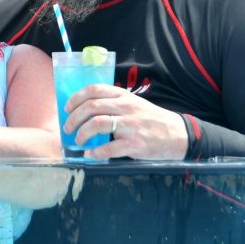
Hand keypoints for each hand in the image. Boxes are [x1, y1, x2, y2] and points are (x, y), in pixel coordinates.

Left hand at [63, 85, 187, 159]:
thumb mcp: (134, 104)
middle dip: (74, 118)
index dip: (76, 98)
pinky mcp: (135, 144)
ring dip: (82, 133)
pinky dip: (95, 152)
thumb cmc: (151, 119)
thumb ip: (114, 104)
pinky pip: (109, 148)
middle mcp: (125, 107)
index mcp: (123, 96)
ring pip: (97, 124)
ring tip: (78, 140)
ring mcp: (130, 125)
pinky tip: (90, 154)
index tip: (67, 107)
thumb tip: (85, 112)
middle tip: (68, 128)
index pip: (95, 90)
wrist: (177, 134)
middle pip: (91, 107)